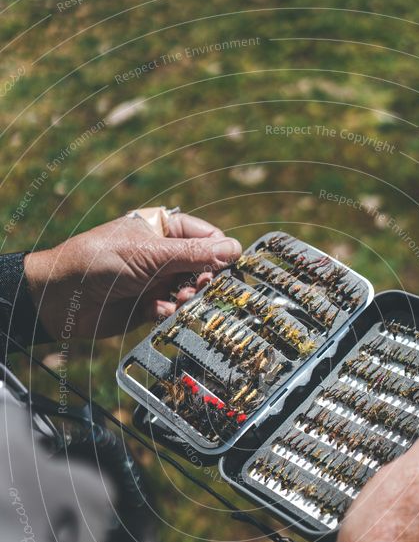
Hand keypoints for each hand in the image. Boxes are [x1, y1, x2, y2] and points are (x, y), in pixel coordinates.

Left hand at [24, 212, 240, 338]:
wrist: (61, 299)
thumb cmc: (99, 261)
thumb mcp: (149, 253)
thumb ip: (194, 254)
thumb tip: (234, 249)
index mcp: (163, 228)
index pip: (206, 236)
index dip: (220, 251)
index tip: (231, 266)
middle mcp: (162, 254)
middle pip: (202, 267)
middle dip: (204, 279)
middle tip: (200, 287)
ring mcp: (156, 281)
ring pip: (190, 292)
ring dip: (188, 298)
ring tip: (178, 301)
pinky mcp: (149, 307)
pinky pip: (172, 311)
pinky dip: (170, 313)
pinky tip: (159, 311)